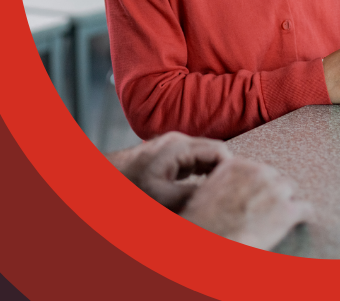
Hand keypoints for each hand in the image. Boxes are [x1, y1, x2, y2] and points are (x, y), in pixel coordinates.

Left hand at [105, 132, 230, 211]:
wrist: (105, 177)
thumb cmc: (129, 185)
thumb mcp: (161, 196)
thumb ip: (190, 195)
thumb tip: (216, 197)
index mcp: (180, 146)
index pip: (219, 151)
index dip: (231, 169)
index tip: (234, 188)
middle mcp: (180, 141)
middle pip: (215, 152)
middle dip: (224, 172)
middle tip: (229, 193)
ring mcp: (175, 146)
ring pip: (206, 157)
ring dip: (214, 174)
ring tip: (218, 193)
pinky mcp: (171, 154)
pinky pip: (195, 161)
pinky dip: (202, 174)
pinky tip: (203, 190)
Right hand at [181, 157, 313, 249]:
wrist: (210, 244)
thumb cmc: (202, 225)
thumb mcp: (205, 194)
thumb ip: (223, 183)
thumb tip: (231, 190)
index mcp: (237, 165)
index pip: (256, 169)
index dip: (257, 185)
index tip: (255, 197)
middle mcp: (259, 172)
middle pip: (275, 178)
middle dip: (271, 193)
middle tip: (266, 210)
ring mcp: (276, 190)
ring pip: (290, 190)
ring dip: (286, 203)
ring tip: (281, 217)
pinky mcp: (289, 212)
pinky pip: (306, 209)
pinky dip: (303, 216)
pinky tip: (301, 222)